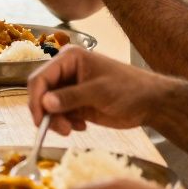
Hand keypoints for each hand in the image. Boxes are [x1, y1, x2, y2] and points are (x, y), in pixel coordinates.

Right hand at [26, 45, 170, 133]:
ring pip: (49, 106)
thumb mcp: (99, 92)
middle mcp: (66, 71)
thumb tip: (45, 103)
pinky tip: (82, 126)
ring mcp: (71, 88)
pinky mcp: (76, 103)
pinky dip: (66, 123)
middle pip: (42, 93)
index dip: (36, 99)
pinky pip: (60, 114)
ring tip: (72, 129)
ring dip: (57, 121)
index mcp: (69, 59)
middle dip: (47, 113)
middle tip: (60, 130)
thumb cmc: (129, 89)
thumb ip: (71, 97)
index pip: (41, 78)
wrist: (151, 103)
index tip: (40, 121)